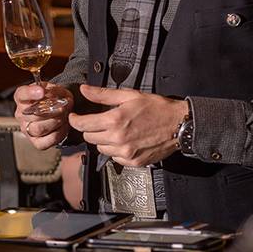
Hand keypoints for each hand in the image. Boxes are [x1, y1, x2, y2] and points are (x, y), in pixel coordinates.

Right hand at [13, 83, 73, 149]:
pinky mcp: (37, 142)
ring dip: (55, 121)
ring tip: (64, 115)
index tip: (42, 91)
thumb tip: (54, 95)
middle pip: (32, 114)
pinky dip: (59, 132)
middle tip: (63, 106)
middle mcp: (21, 114)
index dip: (30, 93)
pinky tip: (64, 125)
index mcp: (22, 98)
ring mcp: (27, 129)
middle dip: (51, 110)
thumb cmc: (54, 99)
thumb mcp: (54, 89)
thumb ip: (53, 90)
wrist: (59, 110)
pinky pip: (47, 140)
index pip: (21, 95)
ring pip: (39, 128)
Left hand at [68, 85, 186, 166]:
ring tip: (115, 130)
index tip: (74, 117)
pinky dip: (115, 150)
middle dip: (90, 128)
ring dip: (102, 140)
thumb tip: (84, 90)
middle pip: (89, 138)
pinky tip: (124, 140)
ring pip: (101, 149)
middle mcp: (118, 139)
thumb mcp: (128, 95)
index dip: (75, 120)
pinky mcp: (134, 162)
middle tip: (98, 121)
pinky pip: (114, 158)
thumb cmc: (156, 108)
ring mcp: (126, 153)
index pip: (82, 125)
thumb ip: (103, 94)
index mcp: (114, 121)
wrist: (179, 125)